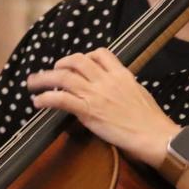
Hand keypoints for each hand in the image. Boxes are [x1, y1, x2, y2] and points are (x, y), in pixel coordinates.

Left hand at [26, 48, 178, 166]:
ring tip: (34, 83)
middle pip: (77, 61)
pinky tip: (38, 101)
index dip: (85, 56)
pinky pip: (61, 100)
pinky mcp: (88, 111)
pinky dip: (46, 98)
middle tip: (53, 70)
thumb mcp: (139, 93)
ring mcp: (96, 95)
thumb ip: (124, 86)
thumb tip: (114, 89)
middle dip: (61, 63)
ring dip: (44, 78)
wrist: (155, 135)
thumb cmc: (150, 120)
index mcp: (121, 74)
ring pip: (63, 77)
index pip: (100, 53)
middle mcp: (106, 80)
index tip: (78, 63)